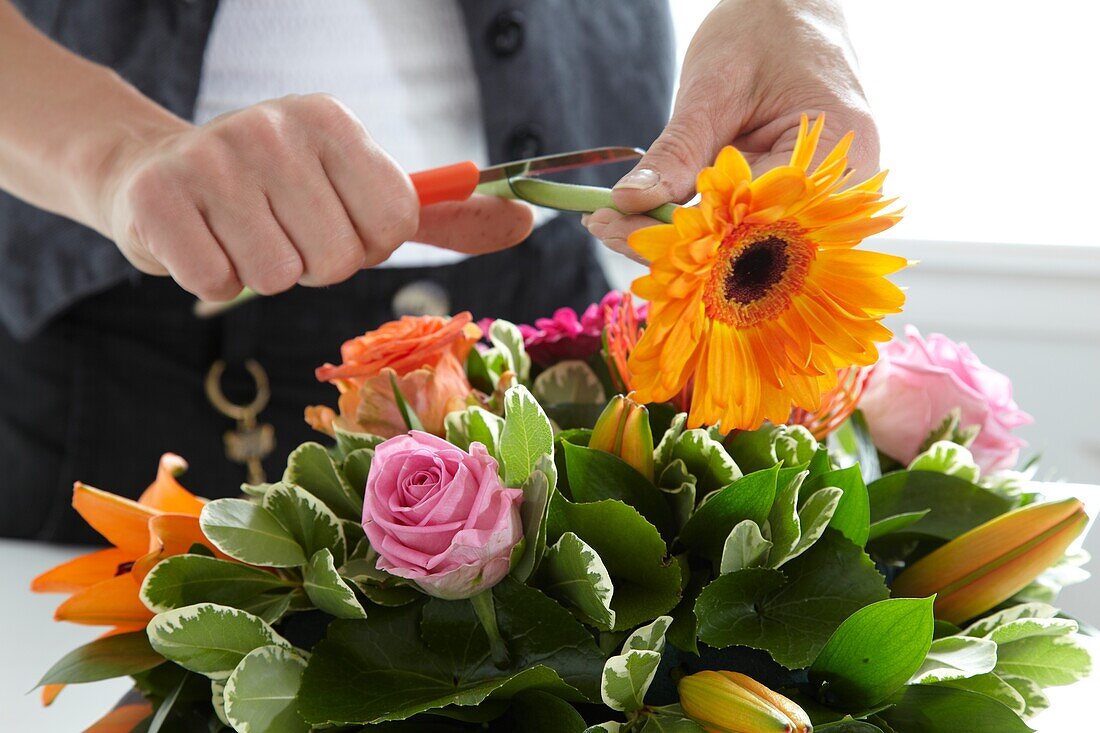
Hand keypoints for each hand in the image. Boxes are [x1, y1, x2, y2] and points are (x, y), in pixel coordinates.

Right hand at [98, 94, 532, 300]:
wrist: (156, 174)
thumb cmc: (280, 194)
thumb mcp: (362, 192)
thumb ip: (445, 216)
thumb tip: (527, 224)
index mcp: (333, 123)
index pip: (392, 226)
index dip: (363, 243)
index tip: (331, 218)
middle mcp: (275, 128)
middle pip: (337, 259)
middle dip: (312, 262)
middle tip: (280, 228)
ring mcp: (212, 158)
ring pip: (278, 275)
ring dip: (262, 272)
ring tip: (239, 232)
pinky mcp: (158, 199)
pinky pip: (218, 284)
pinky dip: (213, 280)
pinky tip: (202, 241)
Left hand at [586, 0, 878, 262]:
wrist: (793, 11)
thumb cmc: (766, 31)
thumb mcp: (715, 87)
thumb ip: (679, 151)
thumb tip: (628, 203)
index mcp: (837, 159)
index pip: (751, 223)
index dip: (682, 236)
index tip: (617, 225)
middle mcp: (835, 196)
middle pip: (743, 248)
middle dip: (670, 245)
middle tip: (603, 226)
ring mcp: (814, 206)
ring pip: (733, 248)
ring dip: (672, 242)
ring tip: (610, 222)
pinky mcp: (784, 206)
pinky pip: (734, 232)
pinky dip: (687, 228)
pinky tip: (639, 216)